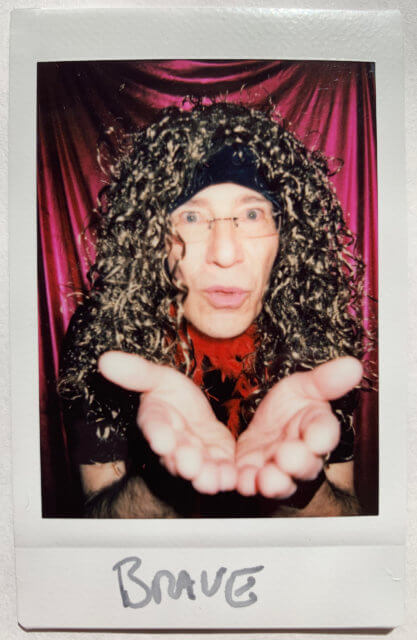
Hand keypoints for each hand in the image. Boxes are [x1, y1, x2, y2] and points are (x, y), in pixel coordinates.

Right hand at [98, 352, 236, 493]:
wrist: (194, 415)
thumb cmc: (172, 395)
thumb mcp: (159, 378)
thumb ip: (138, 373)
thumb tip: (105, 359)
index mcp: (156, 421)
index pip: (154, 426)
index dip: (158, 434)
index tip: (162, 441)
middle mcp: (172, 446)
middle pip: (175, 456)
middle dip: (183, 460)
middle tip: (190, 463)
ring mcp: (194, 458)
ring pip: (197, 471)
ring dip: (204, 476)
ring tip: (212, 478)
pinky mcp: (217, 463)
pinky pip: (221, 473)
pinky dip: (227, 477)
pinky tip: (233, 478)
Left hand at [235, 357, 362, 498]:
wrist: (262, 425)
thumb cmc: (289, 407)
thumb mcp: (302, 387)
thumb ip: (325, 380)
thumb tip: (354, 365)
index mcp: (316, 430)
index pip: (325, 433)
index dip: (322, 436)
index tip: (317, 437)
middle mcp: (302, 456)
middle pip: (305, 464)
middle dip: (297, 462)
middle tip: (286, 456)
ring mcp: (278, 470)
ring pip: (281, 482)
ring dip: (274, 481)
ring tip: (266, 478)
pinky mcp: (253, 477)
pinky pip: (251, 485)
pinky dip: (246, 483)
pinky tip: (241, 479)